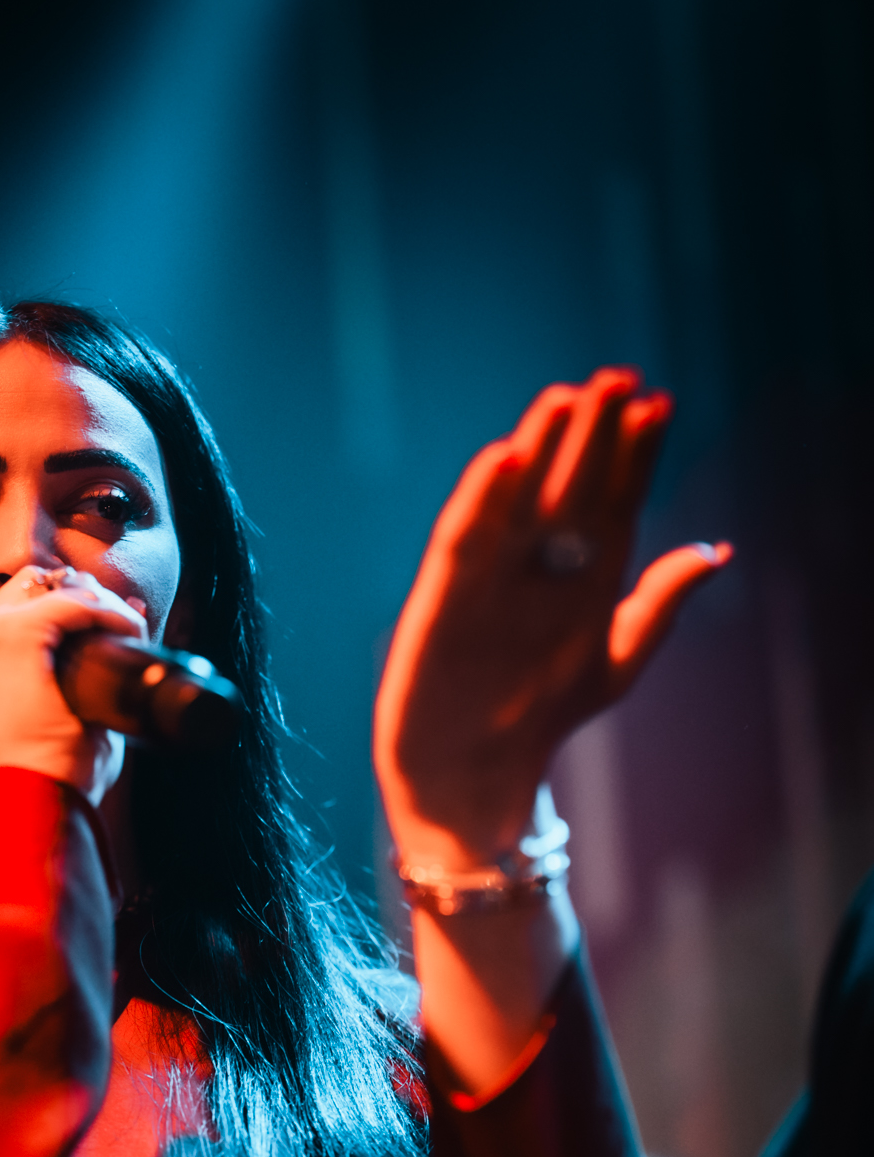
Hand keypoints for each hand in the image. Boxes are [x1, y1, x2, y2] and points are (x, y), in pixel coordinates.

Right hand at [0, 566, 147, 805]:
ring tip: (126, 631)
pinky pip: (77, 602)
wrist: (31, 796)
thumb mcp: (53, 706)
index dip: (71, 605)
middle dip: (80, 597)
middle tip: (118, 628)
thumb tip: (134, 606)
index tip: (111, 626)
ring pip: (55, 584)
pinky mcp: (16, 634)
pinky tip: (130, 631)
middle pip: (32, 583)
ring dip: (96, 602)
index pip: (19, 601)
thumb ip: (80, 658)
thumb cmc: (45, 768)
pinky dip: (109, 612)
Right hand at [374, 368, 730, 869]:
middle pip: (568, 485)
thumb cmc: (540, 721)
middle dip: (593, 434)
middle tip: (617, 378)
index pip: (614, 500)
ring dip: (541, 446)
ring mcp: (487, 578)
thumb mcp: (615, 664)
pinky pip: (463, 540)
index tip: (658, 403)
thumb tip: (716, 551)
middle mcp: (535, 567)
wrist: (471, 778)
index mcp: (583, 579)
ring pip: (517, 498)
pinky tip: (505, 457)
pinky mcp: (441, 598)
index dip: (635, 454)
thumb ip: (657, 607)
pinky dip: (482, 499)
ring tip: (567, 397)